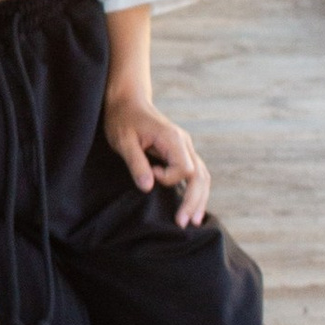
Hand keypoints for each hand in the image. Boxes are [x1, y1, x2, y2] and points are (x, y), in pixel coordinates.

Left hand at [104, 87, 210, 225]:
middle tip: (183, 223)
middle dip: (194, 200)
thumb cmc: (123, 119)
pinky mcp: (181, 152)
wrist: (127, 102)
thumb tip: (148, 187)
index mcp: (173, 138)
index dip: (169, 178)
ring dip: (199, 199)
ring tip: (192, 221)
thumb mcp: (123, 141)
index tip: (150, 175)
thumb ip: (136, 163)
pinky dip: (196, 190)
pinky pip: (195, 173)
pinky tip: (192, 207)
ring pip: (202, 176)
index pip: (185, 168)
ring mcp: (185, 148)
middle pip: (200, 176)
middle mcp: (184, 143)